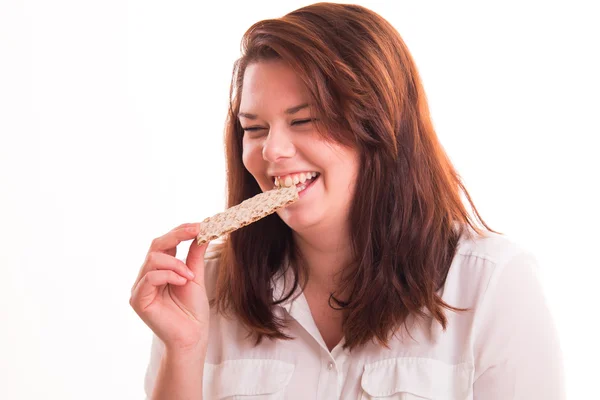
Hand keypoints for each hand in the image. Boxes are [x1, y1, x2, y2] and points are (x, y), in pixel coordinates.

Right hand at [130, 223, 209, 353]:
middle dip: (177, 235)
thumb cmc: (193, 311)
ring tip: (190, 275)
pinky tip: (182, 281)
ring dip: (176, 263)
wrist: (192, 336)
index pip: (164, 242)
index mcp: (159, 269)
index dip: (180, 231)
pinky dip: (169, 275)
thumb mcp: (195, 276)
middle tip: (197, 231)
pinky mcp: (138, 300)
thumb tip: (201, 231)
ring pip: (153, 259)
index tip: (199, 225)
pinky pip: (150, 277)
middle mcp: (146, 276)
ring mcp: (140, 288)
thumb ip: (194, 255)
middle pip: (156, 245)